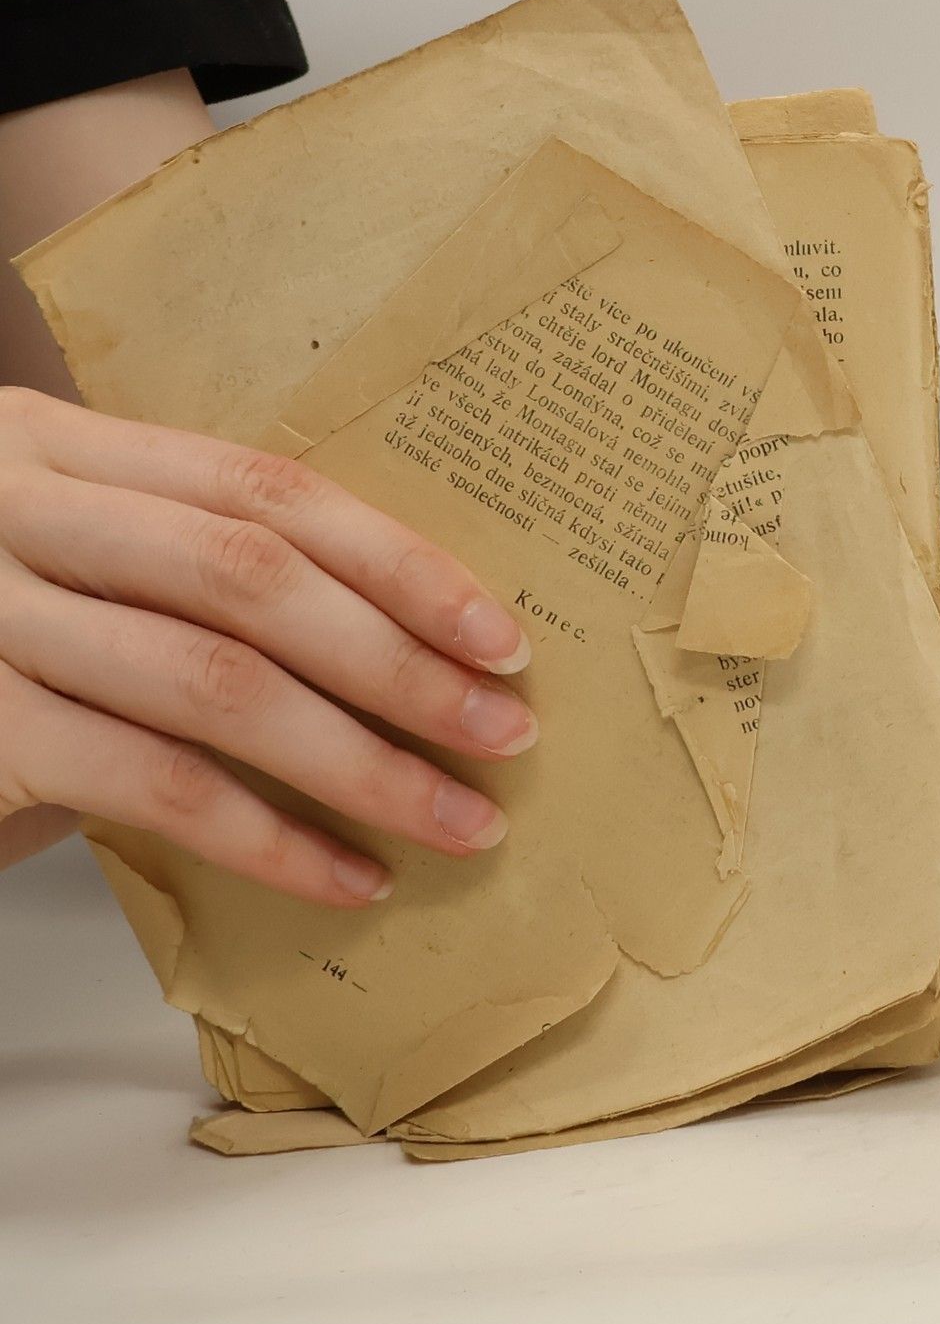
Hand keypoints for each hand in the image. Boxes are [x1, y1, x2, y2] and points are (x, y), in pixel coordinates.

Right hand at [0, 388, 537, 905]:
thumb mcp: (74, 551)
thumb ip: (189, 568)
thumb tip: (396, 641)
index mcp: (65, 447)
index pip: (269, 489)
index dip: (400, 563)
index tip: (500, 636)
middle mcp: (19, 512)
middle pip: (254, 580)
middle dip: (400, 664)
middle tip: (505, 733)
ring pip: (214, 687)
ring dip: (360, 765)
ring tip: (457, 819)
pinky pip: (147, 788)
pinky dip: (265, 839)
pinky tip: (345, 876)